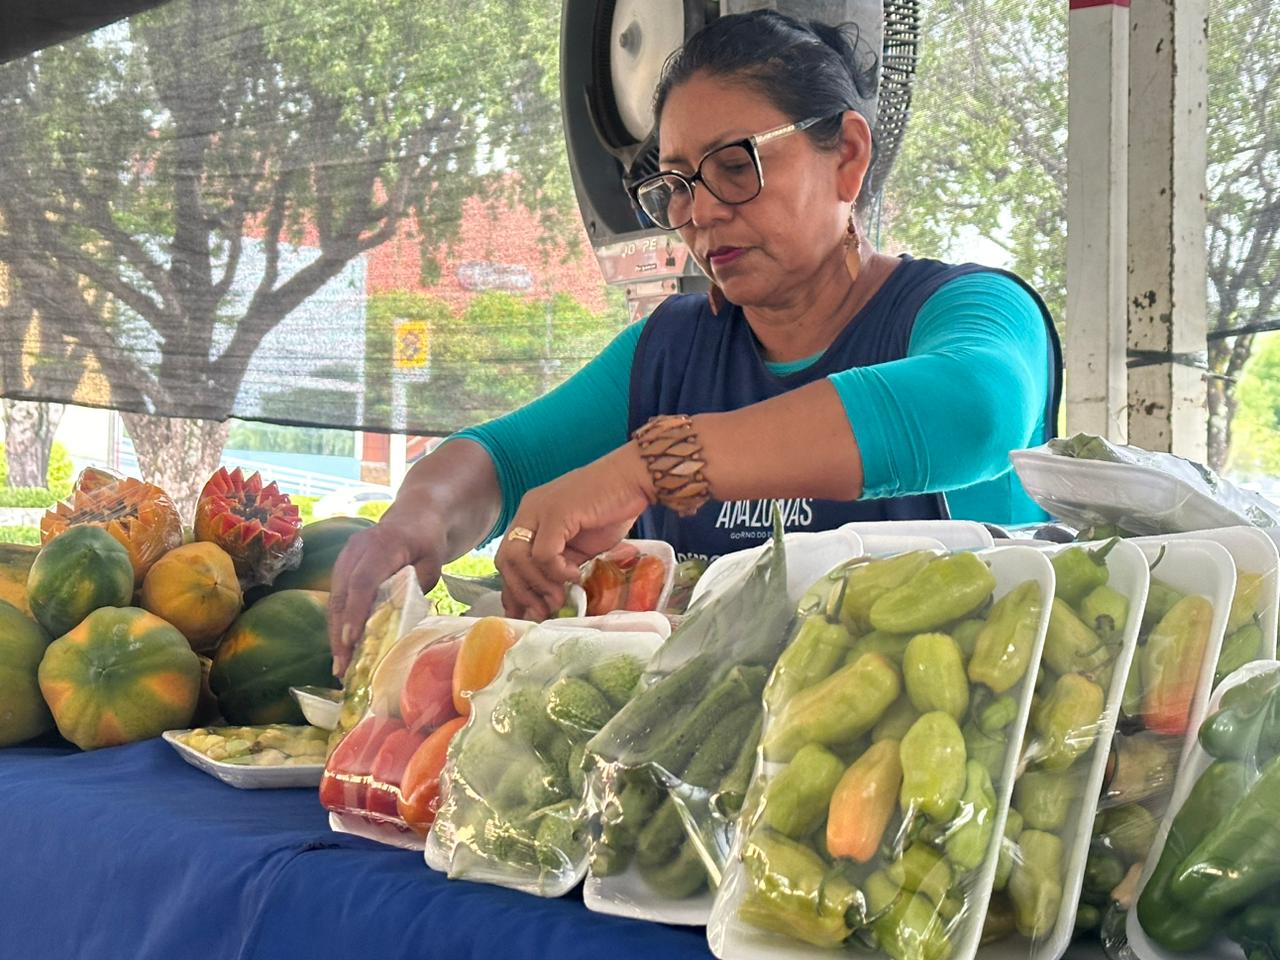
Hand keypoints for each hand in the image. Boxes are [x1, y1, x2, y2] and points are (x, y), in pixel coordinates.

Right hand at [328, 516, 446, 675]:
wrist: (413, 519)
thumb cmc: (426, 544)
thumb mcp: (431, 564)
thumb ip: (414, 587)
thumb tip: (397, 620)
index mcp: (382, 545)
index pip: (363, 581)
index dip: (356, 611)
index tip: (351, 640)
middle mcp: (356, 550)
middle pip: (342, 594)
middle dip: (340, 633)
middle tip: (342, 666)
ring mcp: (345, 558)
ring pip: (334, 600)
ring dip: (335, 634)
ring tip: (340, 666)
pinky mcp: (341, 568)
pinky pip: (336, 598)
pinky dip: (338, 624)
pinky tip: (342, 648)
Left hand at [496, 443, 653, 620]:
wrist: (633, 479)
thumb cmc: (612, 509)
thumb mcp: (580, 546)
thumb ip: (561, 564)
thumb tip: (549, 597)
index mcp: (530, 516)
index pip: (507, 558)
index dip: (513, 589)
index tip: (526, 613)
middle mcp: (528, 511)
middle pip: (505, 560)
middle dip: (521, 592)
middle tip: (542, 611)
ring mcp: (539, 510)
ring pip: (519, 558)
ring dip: (539, 585)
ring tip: (559, 598)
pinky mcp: (556, 513)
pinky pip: (543, 554)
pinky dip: (557, 571)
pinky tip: (575, 574)